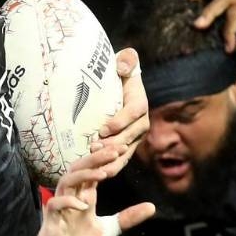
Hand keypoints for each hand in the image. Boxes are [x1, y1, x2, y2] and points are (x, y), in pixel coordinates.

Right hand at [34, 144, 153, 235]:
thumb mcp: (109, 229)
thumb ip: (128, 217)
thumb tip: (152, 206)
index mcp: (85, 196)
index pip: (93, 171)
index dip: (105, 159)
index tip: (123, 149)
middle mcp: (72, 196)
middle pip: (79, 168)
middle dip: (96, 158)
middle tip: (115, 152)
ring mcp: (60, 207)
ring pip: (66, 180)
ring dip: (84, 175)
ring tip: (103, 174)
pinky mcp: (51, 220)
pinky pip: (56, 204)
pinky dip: (69, 202)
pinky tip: (84, 206)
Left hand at [98, 48, 149, 178]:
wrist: (118, 85)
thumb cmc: (119, 71)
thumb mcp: (124, 60)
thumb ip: (127, 60)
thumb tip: (123, 67)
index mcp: (140, 101)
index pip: (134, 112)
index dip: (120, 121)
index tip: (102, 129)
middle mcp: (141, 121)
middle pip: (130, 135)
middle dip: (113, 144)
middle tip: (94, 148)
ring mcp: (134, 136)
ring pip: (126, 150)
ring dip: (112, 159)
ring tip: (97, 165)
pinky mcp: (126, 145)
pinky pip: (121, 158)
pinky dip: (112, 167)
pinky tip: (100, 175)